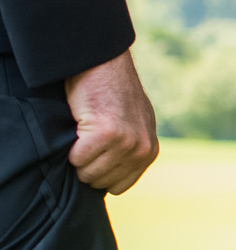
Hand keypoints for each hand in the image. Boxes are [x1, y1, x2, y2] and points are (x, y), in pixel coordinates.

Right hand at [65, 51, 159, 194]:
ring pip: (89, 173)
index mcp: (149, 151)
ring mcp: (127, 142)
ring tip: (80, 138)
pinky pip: (78, 158)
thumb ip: (132, 147)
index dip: (100, 175)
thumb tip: (118, 170)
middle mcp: (142, 150)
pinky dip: (71, 149)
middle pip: (102, 182)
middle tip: (82, 145)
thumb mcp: (134, 123)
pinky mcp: (107, 134)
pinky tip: (76, 130)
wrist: (104, 63)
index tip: (92, 159)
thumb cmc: (111, 93)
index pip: (120, 186)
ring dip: (77, 159)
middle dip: (87, 168)